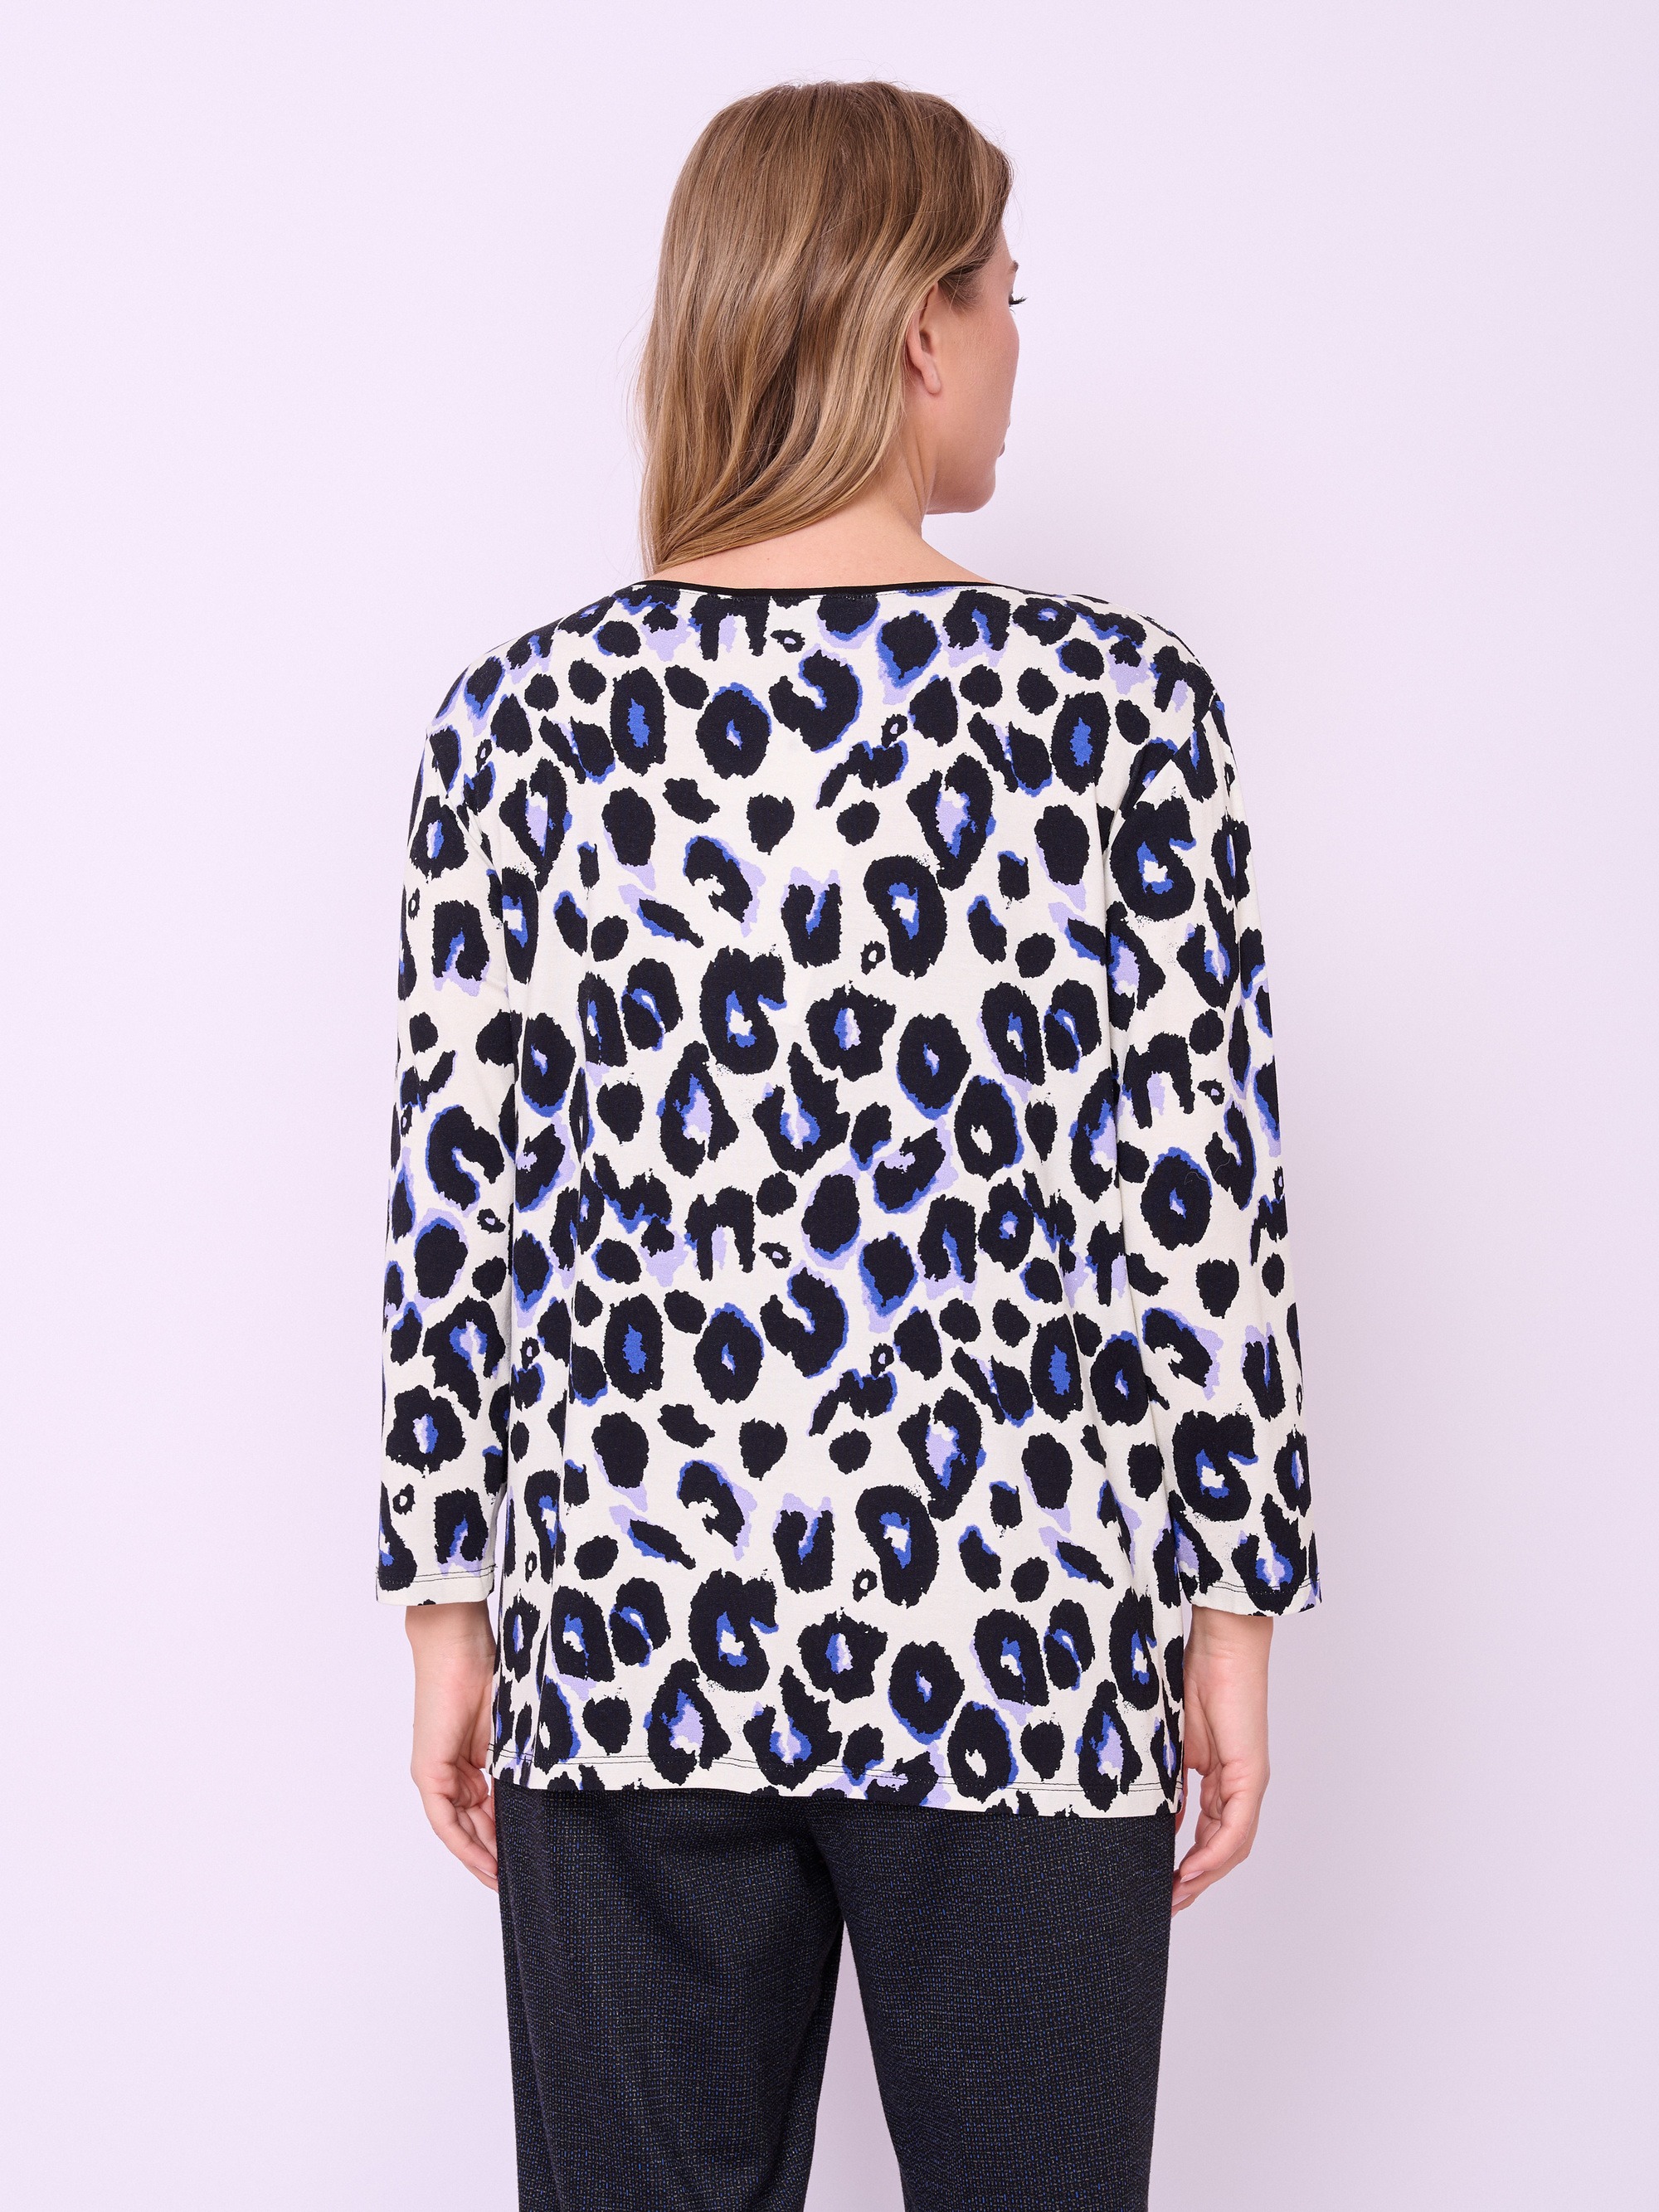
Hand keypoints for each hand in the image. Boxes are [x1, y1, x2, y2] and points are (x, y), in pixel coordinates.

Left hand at [405, 1600, 497, 1890]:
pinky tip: (483, 1861)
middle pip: (470, 1825)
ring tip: (502, 1881)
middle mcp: (447, 1772)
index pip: (483, 1811)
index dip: (501, 1838)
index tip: (522, 1859)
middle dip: (492, 1854)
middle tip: (516, 1880)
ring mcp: (435, 1774)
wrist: (458, 1643)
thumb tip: (540, 1791)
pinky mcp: (428, 1772)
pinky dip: (463, 1842)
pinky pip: (444, 1819)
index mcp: (466, 1762)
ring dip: (479, 1856)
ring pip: (457, 1828)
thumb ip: (518, 1763)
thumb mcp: (512, 1731)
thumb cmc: (486, 1671)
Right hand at [1172, 1606, 1271, 1916]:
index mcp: (1223, 1779)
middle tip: (1169, 1905)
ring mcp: (1248, 1782)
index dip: (1191, 1865)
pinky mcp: (1249, 1774)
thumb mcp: (1172, 1742)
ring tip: (1177, 1896)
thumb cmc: (1197, 1679)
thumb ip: (1170, 1781)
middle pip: (1225, 1849)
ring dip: (1205, 1875)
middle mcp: (1241, 1786)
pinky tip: (1193, 1869)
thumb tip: (1156, 1819)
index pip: (1211, 1835)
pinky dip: (1215, 1852)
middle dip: (1198, 1881)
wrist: (1221, 1646)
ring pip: (1233, 1845)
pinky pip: (1236, 1826)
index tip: (1165, 1887)